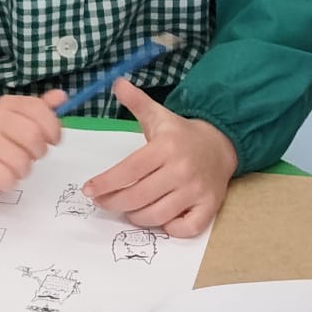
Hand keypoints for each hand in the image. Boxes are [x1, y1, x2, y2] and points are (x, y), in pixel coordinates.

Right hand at [0, 91, 65, 197]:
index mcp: (5, 104)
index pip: (39, 109)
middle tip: (30, 156)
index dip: (53, 128)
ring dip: (23, 170)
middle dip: (38, 152)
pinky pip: (7, 177)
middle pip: (34, 136)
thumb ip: (40, 110)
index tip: (53, 140)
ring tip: (12, 167)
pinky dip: (9, 182)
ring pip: (22, 161)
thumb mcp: (17, 121)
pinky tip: (0, 177)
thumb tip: (61, 96)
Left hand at [83, 78, 235, 237]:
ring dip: (135, 216)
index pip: (129, 171)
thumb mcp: (159, 115)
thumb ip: (137, 101)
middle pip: (138, 197)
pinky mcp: (210, 206)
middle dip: (113, 203)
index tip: (89, 190)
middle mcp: (182, 170)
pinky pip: (185, 229)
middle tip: (102, 202)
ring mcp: (197, 191)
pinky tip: (159, 219)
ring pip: (157, 216)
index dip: (105, 183)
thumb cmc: (182, 134)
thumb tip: (117, 82)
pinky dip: (169, 228)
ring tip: (127, 209)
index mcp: (166, 147)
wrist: (222, 144)